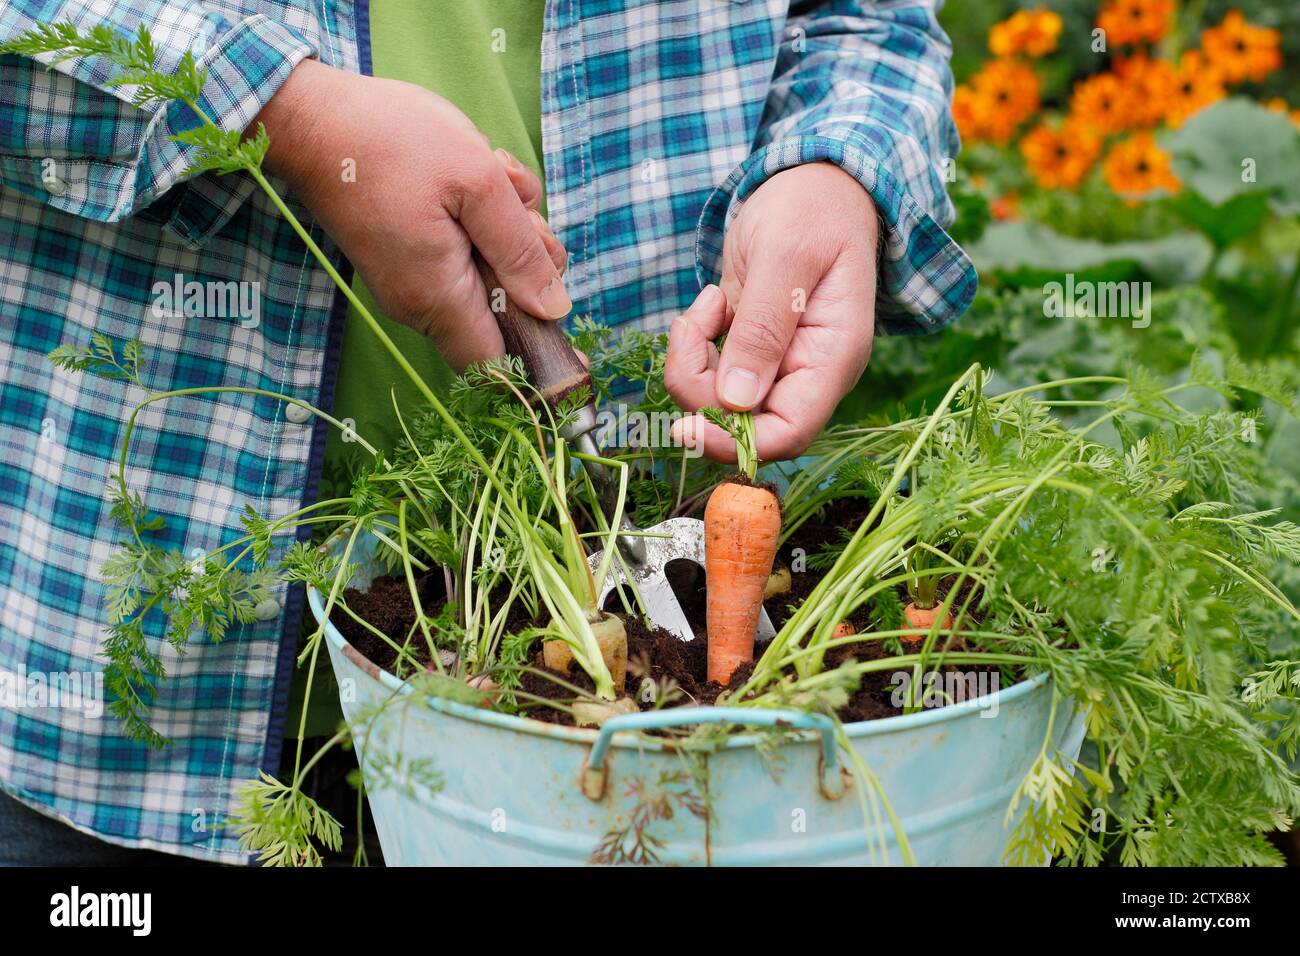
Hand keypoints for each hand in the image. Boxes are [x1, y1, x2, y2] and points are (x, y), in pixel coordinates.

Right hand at [253, 59, 568, 369]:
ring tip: (493, 175)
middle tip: (519, 209)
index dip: (537, 351)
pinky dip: (482, 219)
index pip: (498, 365)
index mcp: (438, 297)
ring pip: (488, 279)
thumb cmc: (393, 141)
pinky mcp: (408, 258)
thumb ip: (520, 251)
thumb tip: (555, 310)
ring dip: (509, 231)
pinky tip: (475, 174)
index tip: (561, 311)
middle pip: (502, 316)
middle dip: (529, 265)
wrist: (312, 118)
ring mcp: (411, 282)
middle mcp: (421, 305)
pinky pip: (463, 256)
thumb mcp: (479, 184)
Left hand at [665, 162, 878, 461]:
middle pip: (743, 424)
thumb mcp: (786, 256)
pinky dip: (695, 346)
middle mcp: (806, 373)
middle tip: (692, 327)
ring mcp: (777, 364)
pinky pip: (710, 374)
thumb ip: (763, 327)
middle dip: (700, 388)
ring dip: (692, 362)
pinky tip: (712, 303)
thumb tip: (737, 401)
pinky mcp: (750, 350)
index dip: (734, 441)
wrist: (815, 181)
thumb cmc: (813, 208)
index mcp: (832, 359)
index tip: (688, 420)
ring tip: (705, 306)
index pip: (786, 434)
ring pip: (718, 401)